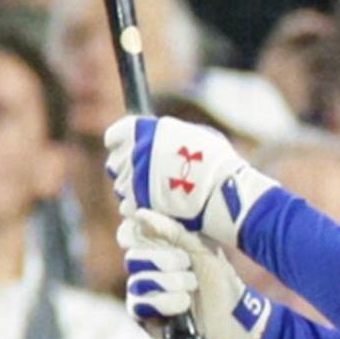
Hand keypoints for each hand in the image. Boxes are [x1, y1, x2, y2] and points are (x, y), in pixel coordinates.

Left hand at [105, 115, 268, 248]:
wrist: (224, 191)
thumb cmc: (216, 162)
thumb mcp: (193, 135)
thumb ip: (168, 136)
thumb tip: (159, 136)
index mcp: (145, 131)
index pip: (115, 136)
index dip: (119, 144)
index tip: (126, 150)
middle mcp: (135, 153)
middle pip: (115, 163)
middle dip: (127, 168)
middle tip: (144, 175)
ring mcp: (135, 179)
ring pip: (120, 186)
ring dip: (133, 189)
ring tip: (156, 192)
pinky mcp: (138, 203)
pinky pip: (127, 205)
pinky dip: (138, 206)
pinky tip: (157, 205)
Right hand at [116, 211, 266, 338]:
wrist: (233, 318)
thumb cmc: (220, 281)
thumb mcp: (201, 249)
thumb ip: (173, 230)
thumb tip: (141, 213)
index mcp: (157, 247)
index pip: (129, 234)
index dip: (137, 233)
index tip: (159, 236)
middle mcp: (145, 268)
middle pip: (133, 256)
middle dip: (164, 260)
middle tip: (187, 265)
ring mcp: (142, 292)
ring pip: (138, 280)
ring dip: (170, 282)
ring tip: (192, 287)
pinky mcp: (143, 317)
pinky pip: (139, 303)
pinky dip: (165, 302)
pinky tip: (184, 304)